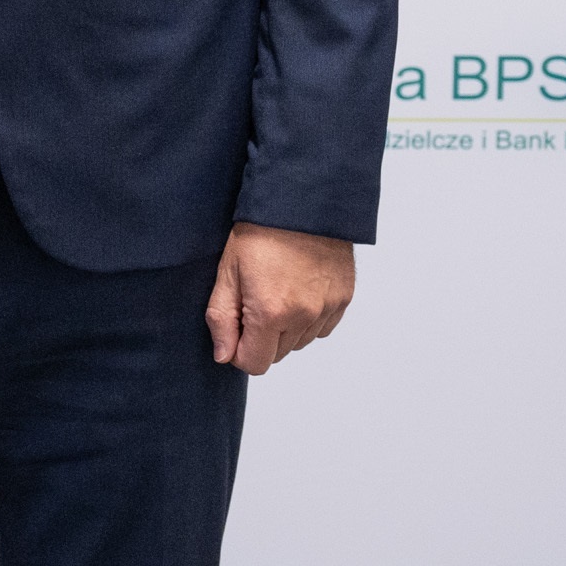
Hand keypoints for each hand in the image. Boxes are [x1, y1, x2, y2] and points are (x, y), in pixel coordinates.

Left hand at [205, 222, 353, 373]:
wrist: (302, 201)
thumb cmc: (259, 231)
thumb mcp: (227, 271)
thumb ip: (221, 318)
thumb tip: (224, 357)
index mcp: (271, 312)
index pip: (254, 364)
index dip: (238, 350)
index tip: (235, 326)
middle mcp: (304, 317)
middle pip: (277, 355)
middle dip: (261, 337)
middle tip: (253, 298)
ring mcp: (327, 309)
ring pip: (300, 342)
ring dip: (285, 328)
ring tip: (276, 289)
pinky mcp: (343, 299)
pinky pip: (321, 327)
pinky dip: (308, 318)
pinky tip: (296, 289)